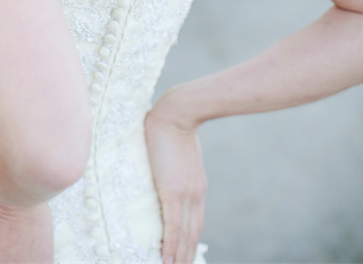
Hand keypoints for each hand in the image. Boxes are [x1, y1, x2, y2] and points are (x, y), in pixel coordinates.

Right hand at [145, 106, 206, 263]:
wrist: (177, 113)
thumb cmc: (174, 126)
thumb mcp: (181, 153)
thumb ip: (179, 167)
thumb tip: (168, 169)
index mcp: (197, 189)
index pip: (194, 224)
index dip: (189, 244)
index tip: (185, 258)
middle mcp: (194, 196)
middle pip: (192, 235)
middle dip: (186, 257)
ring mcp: (185, 194)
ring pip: (184, 236)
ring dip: (179, 257)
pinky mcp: (173, 191)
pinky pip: (173, 226)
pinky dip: (171, 246)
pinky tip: (166, 260)